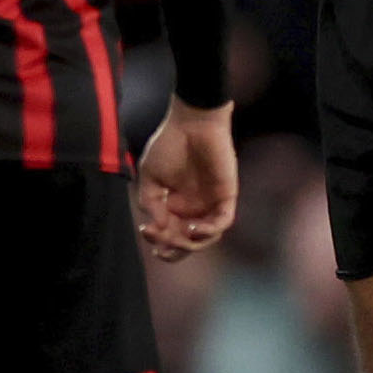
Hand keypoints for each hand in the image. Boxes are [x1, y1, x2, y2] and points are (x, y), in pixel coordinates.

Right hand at [135, 98, 237, 261]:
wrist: (192, 124)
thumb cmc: (168, 145)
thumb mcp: (150, 176)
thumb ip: (151, 202)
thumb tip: (157, 228)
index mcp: (174, 204)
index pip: (169, 234)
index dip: (159, 241)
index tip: (146, 233)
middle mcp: (193, 208)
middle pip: (187, 242)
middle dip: (174, 249)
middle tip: (161, 243)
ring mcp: (210, 204)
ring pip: (206, 238)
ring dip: (191, 244)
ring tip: (178, 236)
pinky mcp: (226, 197)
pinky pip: (222, 223)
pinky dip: (209, 231)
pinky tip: (194, 228)